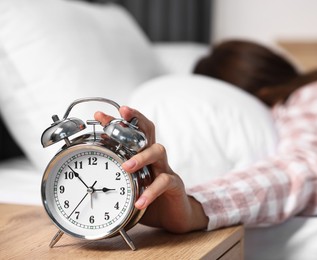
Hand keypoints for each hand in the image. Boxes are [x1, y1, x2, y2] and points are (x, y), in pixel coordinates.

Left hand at [94, 106, 207, 232]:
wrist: (174, 219)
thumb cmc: (149, 201)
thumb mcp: (127, 191)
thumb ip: (112, 186)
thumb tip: (85, 191)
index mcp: (140, 157)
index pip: (130, 133)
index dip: (116, 122)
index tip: (99, 115)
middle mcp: (153, 159)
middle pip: (147, 131)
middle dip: (135, 119)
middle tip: (122, 113)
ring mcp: (165, 169)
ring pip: (157, 151)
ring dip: (141, 156)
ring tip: (127, 167)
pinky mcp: (174, 184)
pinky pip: (164, 182)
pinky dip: (151, 191)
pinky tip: (140, 201)